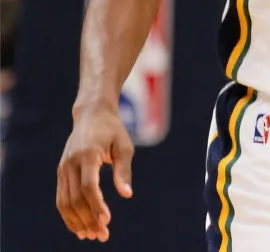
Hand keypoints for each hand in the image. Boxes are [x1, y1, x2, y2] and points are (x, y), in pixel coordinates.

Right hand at [56, 103, 133, 241]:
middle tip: (103, 235)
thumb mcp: (124, 146)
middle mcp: (71, 163)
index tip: (107, 220)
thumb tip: (127, 195)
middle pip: (76, 198)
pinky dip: (68, 215)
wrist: (92, 115)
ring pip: (65, 202)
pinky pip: (61, 198)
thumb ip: (124, 170)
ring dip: (77, 221)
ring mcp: (63, 169)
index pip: (89, 186)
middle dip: (89, 219)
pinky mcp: (61, 173)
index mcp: (87, 154)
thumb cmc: (113, 130)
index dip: (97, 205)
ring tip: (92, 236)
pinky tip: (79, 227)